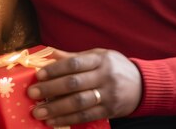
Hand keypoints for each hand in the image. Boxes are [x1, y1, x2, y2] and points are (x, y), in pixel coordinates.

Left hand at [27, 48, 141, 125]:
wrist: (143, 85)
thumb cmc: (114, 68)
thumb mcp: (98, 56)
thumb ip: (74, 57)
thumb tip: (48, 53)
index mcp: (100, 60)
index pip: (74, 63)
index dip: (55, 69)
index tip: (38, 75)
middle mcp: (105, 77)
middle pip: (74, 83)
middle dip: (51, 89)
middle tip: (32, 93)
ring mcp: (108, 95)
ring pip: (79, 103)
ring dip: (56, 109)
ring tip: (39, 112)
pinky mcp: (110, 111)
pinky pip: (86, 117)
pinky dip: (68, 120)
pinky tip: (54, 122)